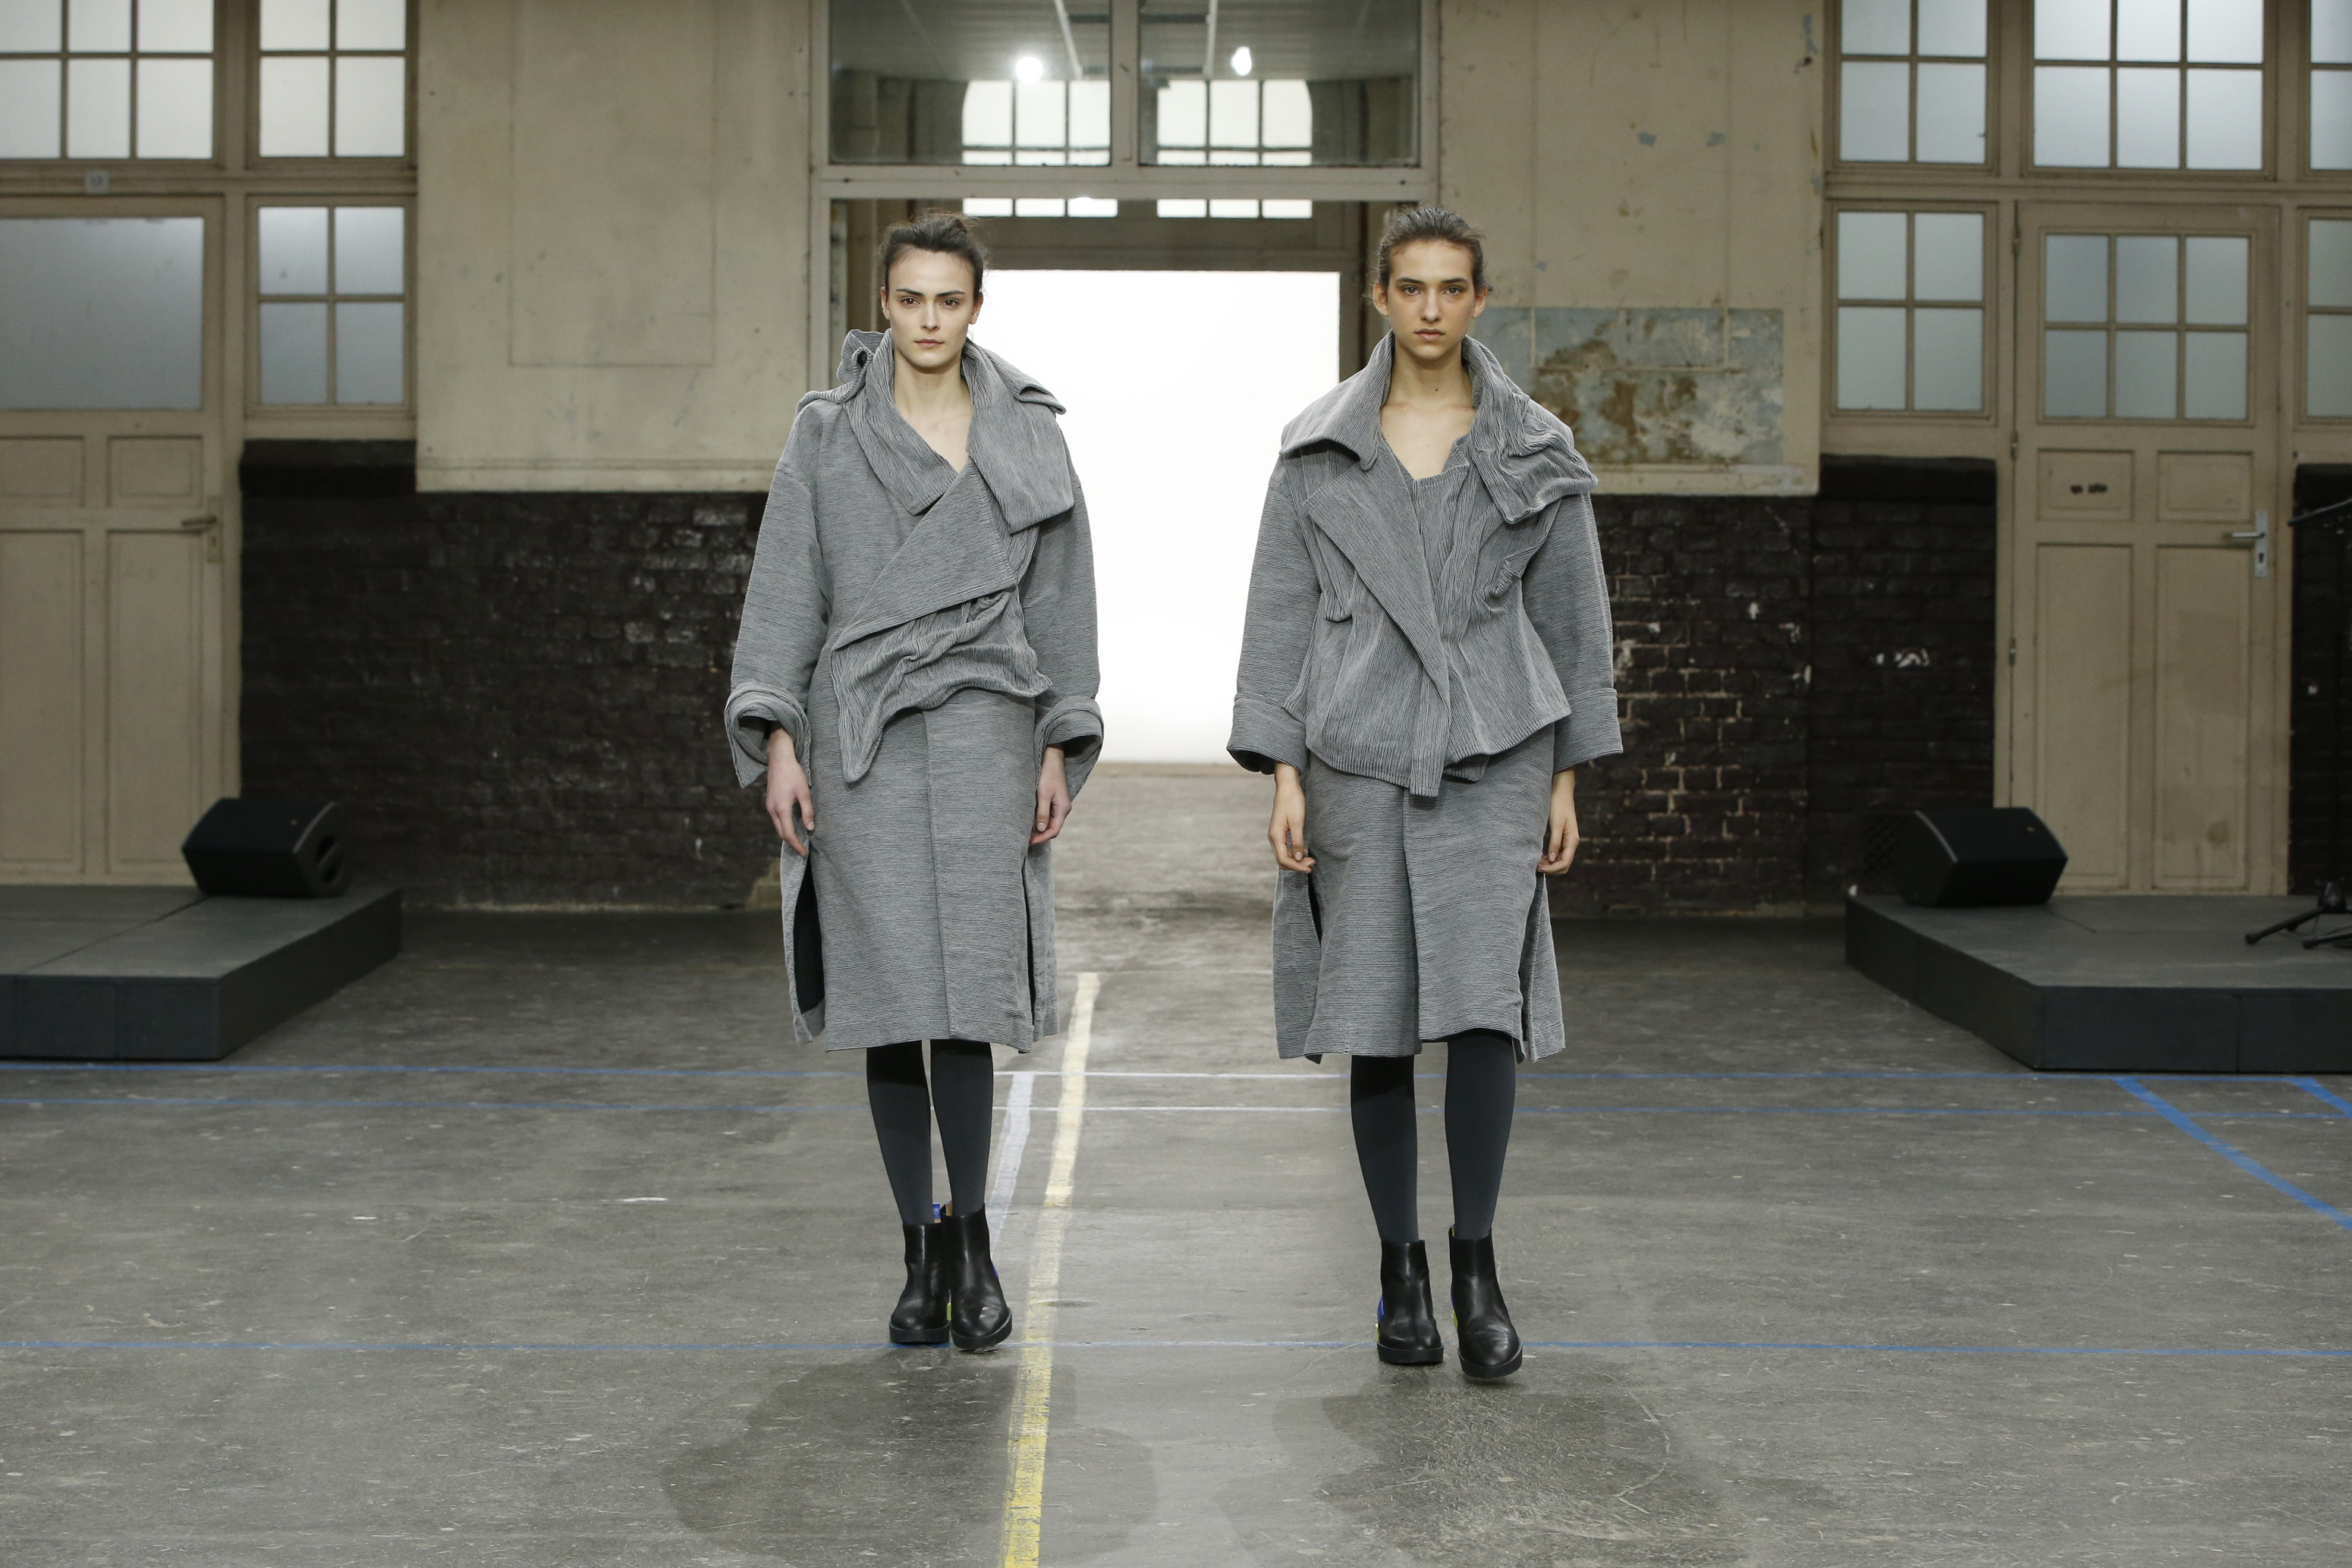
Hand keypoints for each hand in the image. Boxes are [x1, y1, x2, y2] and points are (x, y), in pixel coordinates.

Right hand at [765, 728, 815, 855]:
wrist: (779, 759)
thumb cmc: (793, 774)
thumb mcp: (804, 792)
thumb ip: (807, 812)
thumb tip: (810, 828)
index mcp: (781, 808)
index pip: (788, 834)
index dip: (796, 845)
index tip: (803, 853)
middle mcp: (772, 809)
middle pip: (781, 833)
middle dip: (791, 843)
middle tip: (802, 850)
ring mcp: (769, 805)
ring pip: (778, 826)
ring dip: (787, 834)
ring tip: (799, 840)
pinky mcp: (770, 801)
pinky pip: (776, 819)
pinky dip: (784, 826)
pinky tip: (792, 826)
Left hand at [1032, 746, 1070, 845]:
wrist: (1052, 758)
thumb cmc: (1048, 774)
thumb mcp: (1043, 794)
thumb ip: (1042, 813)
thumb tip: (1040, 829)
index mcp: (1063, 808)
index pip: (1054, 830)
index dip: (1042, 838)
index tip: (1029, 842)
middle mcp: (1063, 808)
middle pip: (1053, 828)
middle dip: (1040, 835)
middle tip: (1025, 839)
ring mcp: (1060, 804)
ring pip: (1050, 822)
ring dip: (1039, 828)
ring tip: (1026, 832)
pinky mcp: (1055, 800)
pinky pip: (1048, 814)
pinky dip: (1040, 820)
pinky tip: (1031, 821)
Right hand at [1268, 763, 1314, 872]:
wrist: (1287, 787)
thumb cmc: (1292, 801)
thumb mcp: (1297, 821)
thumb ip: (1297, 841)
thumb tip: (1298, 858)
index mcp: (1276, 836)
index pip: (1284, 859)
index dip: (1297, 866)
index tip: (1310, 866)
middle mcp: (1273, 838)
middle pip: (1282, 860)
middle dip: (1296, 865)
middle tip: (1311, 863)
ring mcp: (1276, 835)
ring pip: (1283, 855)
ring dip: (1295, 860)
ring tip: (1309, 858)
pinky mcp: (1280, 832)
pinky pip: (1285, 848)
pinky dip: (1294, 853)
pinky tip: (1304, 851)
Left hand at [1539, 768, 1579, 874]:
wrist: (1560, 792)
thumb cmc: (1558, 805)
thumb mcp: (1556, 824)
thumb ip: (1554, 842)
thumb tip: (1551, 859)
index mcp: (1572, 840)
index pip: (1564, 863)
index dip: (1552, 869)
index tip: (1539, 868)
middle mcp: (1572, 843)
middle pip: (1564, 865)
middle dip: (1551, 869)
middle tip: (1535, 865)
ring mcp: (1568, 841)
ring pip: (1560, 860)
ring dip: (1549, 864)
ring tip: (1535, 862)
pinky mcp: (1562, 838)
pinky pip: (1557, 853)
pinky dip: (1549, 858)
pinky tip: (1540, 856)